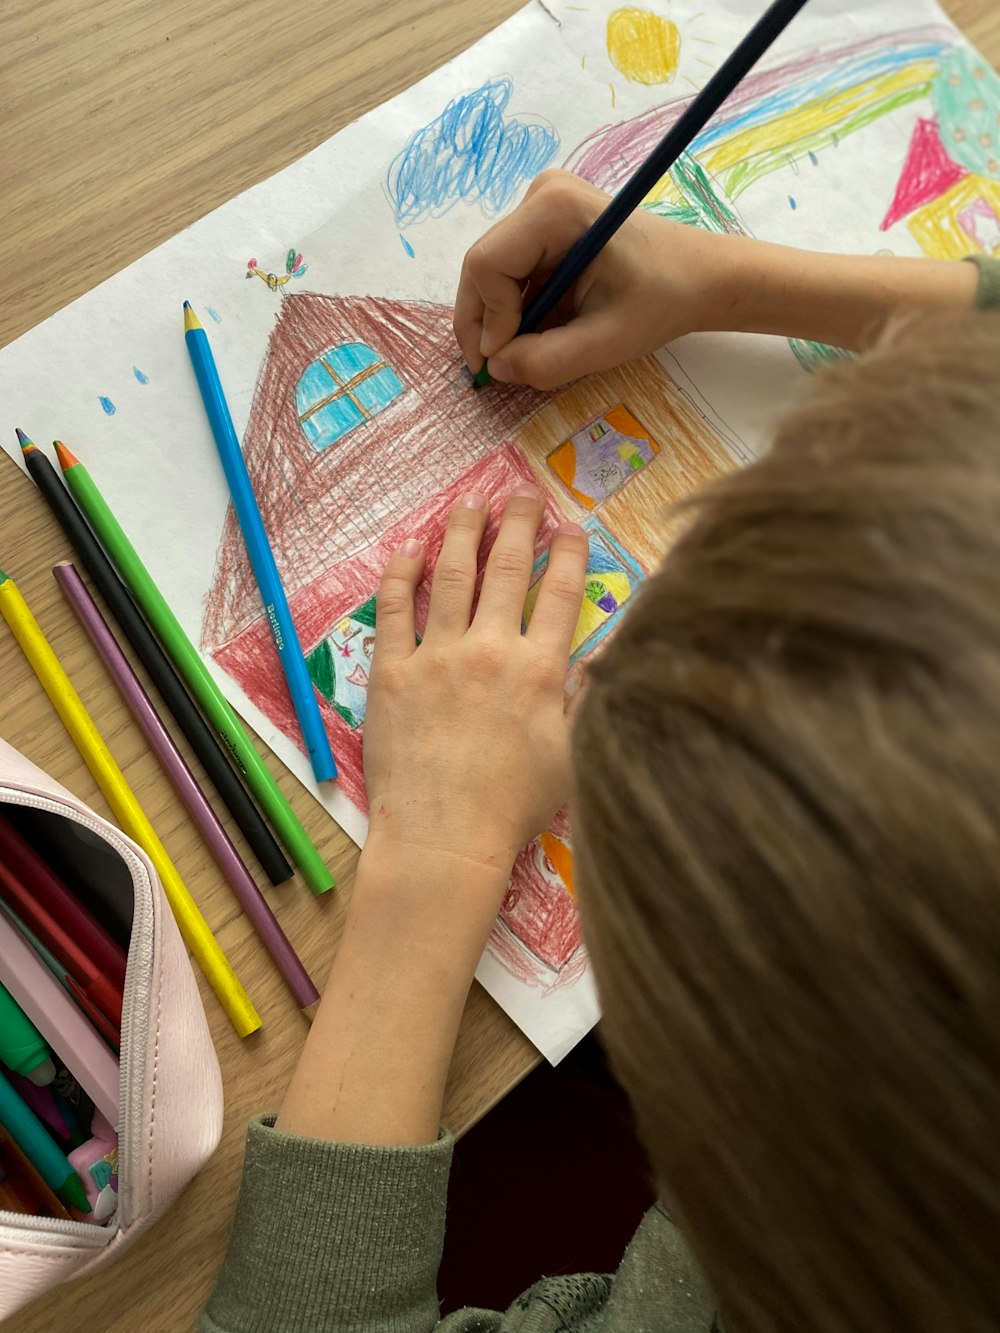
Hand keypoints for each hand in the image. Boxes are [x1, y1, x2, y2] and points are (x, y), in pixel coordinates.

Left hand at [363, 483, 588, 882]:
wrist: (444, 836)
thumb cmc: (513, 804)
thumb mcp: (573, 754)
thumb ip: (587, 699)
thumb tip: (605, 655)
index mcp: (539, 669)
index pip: (558, 593)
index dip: (568, 553)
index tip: (571, 526)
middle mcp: (488, 650)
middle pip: (506, 569)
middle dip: (519, 524)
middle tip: (524, 496)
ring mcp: (435, 656)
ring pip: (451, 575)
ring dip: (463, 531)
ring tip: (472, 501)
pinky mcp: (391, 672)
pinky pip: (393, 609)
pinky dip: (401, 573)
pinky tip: (409, 547)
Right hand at [453, 168, 725, 388]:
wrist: (699, 276)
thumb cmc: (664, 299)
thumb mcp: (607, 341)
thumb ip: (548, 359)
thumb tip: (496, 368)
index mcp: (554, 208)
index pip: (486, 265)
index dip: (486, 319)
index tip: (505, 359)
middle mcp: (540, 195)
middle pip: (482, 268)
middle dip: (486, 323)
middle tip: (498, 368)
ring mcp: (541, 207)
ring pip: (491, 275)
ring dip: (501, 320)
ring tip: (529, 350)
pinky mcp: (544, 226)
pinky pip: (510, 274)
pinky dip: (516, 311)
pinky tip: (543, 330)